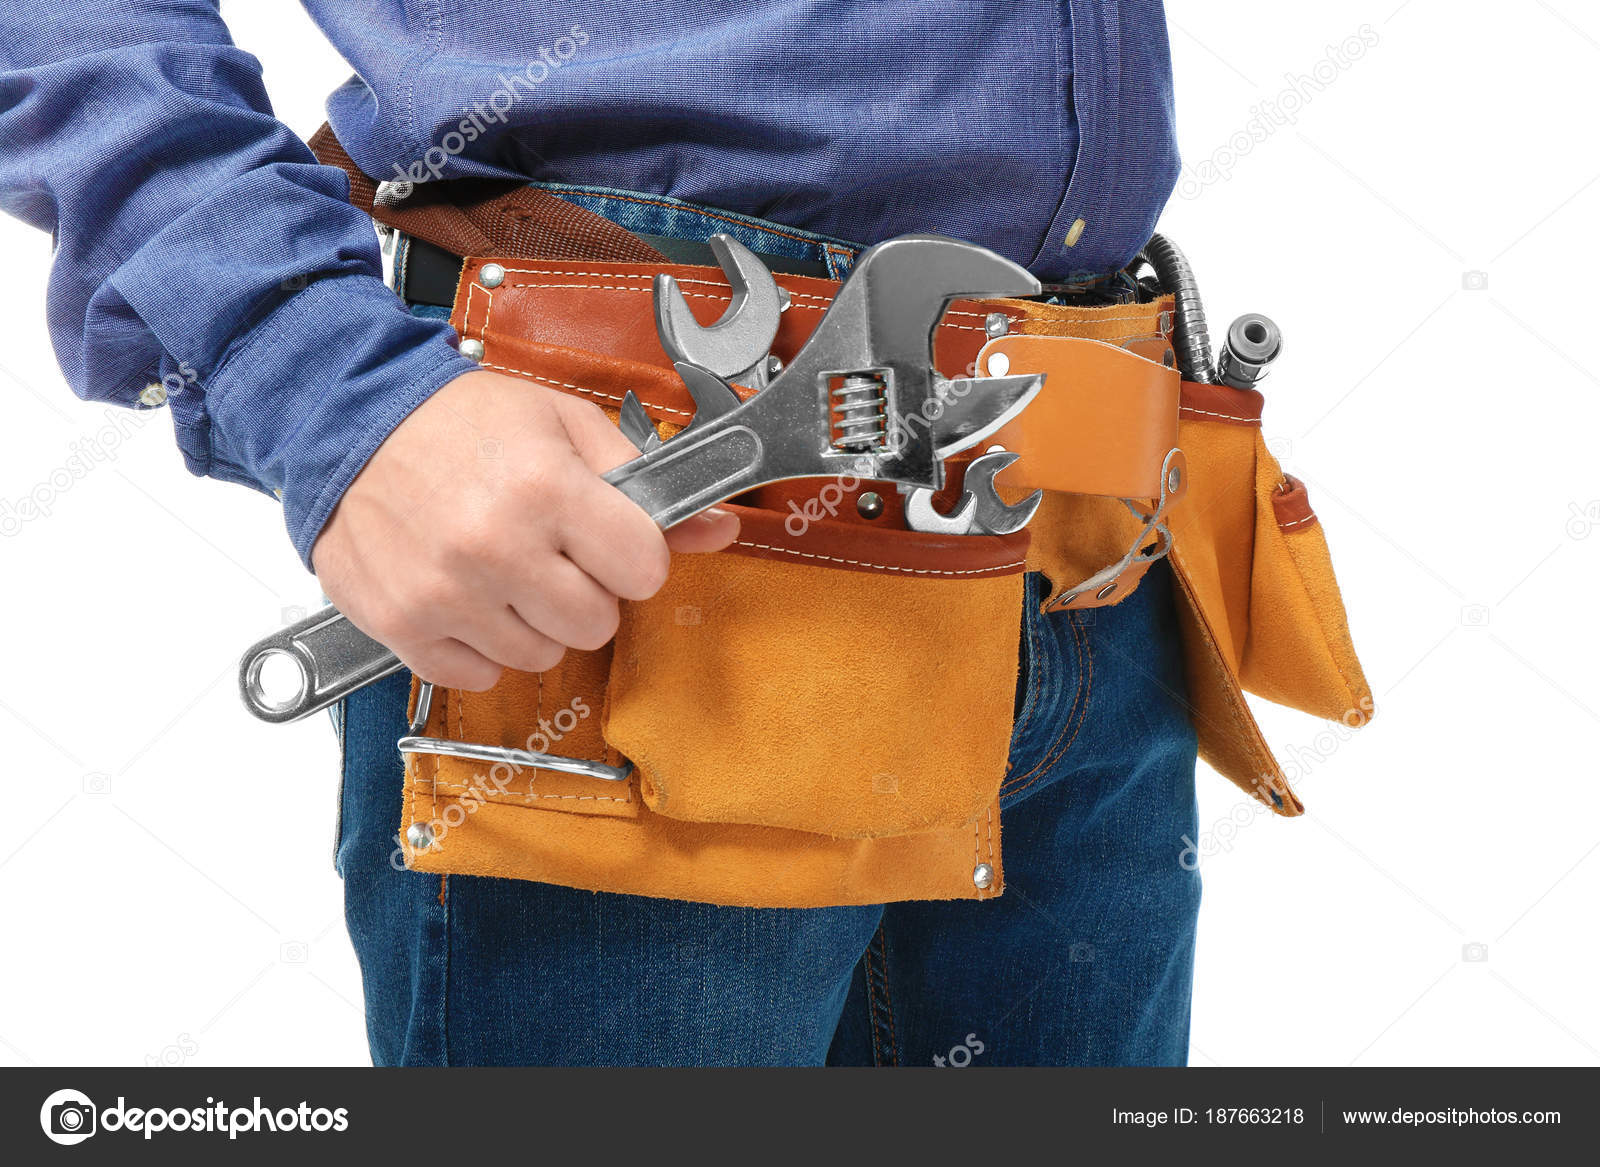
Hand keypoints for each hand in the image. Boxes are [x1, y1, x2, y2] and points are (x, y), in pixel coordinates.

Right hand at [311, 369, 737, 689]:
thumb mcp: (563, 425)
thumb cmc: (458, 422)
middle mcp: (496, 546)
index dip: (632, 555)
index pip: (643, 570)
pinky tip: (468, 597)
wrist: (346, 423)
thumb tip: (717, 528)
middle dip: (586, 592)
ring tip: (504, 569)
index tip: (609, 541)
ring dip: (534, 622)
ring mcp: (447, 594)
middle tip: (551, 554)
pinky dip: (480, 646)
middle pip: (597, 623)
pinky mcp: (403, 625)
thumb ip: (643, 480)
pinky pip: (479, 676)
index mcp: (546, 487)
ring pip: (541, 657)